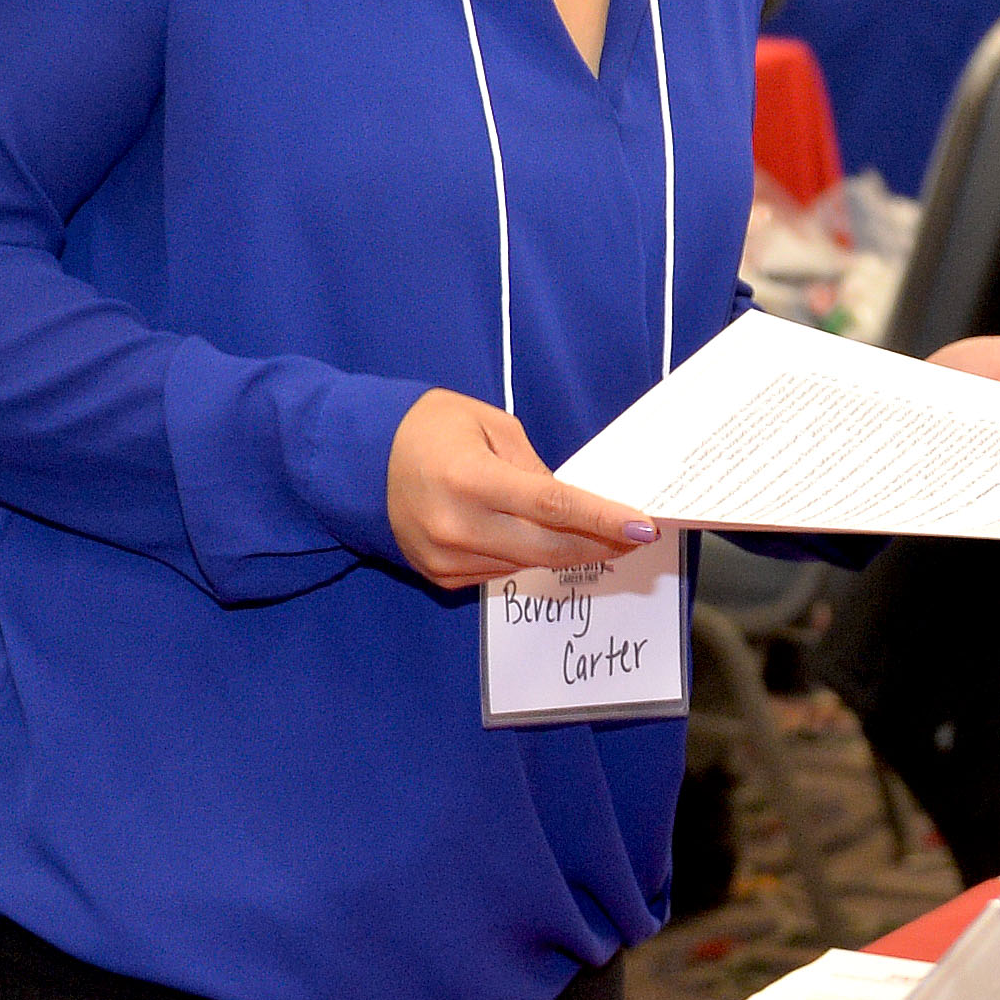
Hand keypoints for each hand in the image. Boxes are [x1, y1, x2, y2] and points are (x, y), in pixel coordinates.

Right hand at [386, 388, 656, 589]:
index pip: (552, 505)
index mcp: (470, 478)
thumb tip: (569, 503)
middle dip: (599, 544)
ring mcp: (447, 558)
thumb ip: (532, 465)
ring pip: (528, 563)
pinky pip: (501, 571)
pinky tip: (542, 539)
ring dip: (568, 552)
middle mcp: (457, 526)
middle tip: (634, 537)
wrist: (356, 460)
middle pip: (549, 547)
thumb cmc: (425, 428)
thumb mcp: (487, 423)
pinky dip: (528, 555)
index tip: (643, 527)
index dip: (602, 519)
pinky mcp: (440, 576)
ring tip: (598, 536)